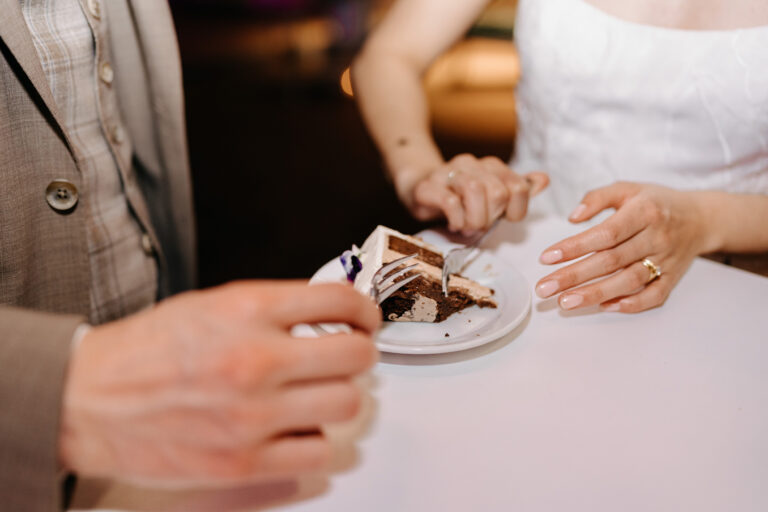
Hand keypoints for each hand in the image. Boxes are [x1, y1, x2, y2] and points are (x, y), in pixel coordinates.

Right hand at [59, 281, 380, 486]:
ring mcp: (253, 416)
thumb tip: (327, 317)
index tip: (364, 319)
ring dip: (340, 397)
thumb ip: (272, 309)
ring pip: (347, 405)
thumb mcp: (211, 306)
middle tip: (348, 356)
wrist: (87, 400)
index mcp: (248, 311)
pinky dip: (313, 442)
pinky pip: (317, 454)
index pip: (340, 301)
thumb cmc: (144, 352)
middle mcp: (256, 360)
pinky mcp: (244, 463)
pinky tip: (295, 429)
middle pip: (356, 356)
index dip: (365, 309)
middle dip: (360, 353)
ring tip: (319, 394)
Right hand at [402, 154, 548, 232]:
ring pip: (474, 191)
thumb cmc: (458, 196)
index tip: (502, 219)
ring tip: (467, 227)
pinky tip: (454, 224)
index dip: (515, 211)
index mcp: (491, 166)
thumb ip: (517, 189)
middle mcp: (472, 164)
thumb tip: (544, 179)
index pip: (519, 187)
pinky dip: (457, 219)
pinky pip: (450, 202)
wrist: (418, 185)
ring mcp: (448, 173)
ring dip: (474, 219)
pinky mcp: (429, 186)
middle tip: (479, 225)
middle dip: (491, 217)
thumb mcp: (490, 194)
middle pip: (498, 192)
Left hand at [535, 182, 711, 312]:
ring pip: (629, 281)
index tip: (546, 258)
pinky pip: (654, 296)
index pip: (605, 234)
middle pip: (611, 261)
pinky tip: (605, 307)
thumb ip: (597, 197)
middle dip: (574, 276)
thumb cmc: (656, 202)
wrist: (702, 217)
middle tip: (545, 289)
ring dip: (595, 294)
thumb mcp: (628, 189)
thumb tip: (572, 217)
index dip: (574, 247)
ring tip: (565, 302)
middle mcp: (656, 237)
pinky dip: (631, 304)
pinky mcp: (673, 277)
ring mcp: (666, 260)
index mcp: (644, 212)